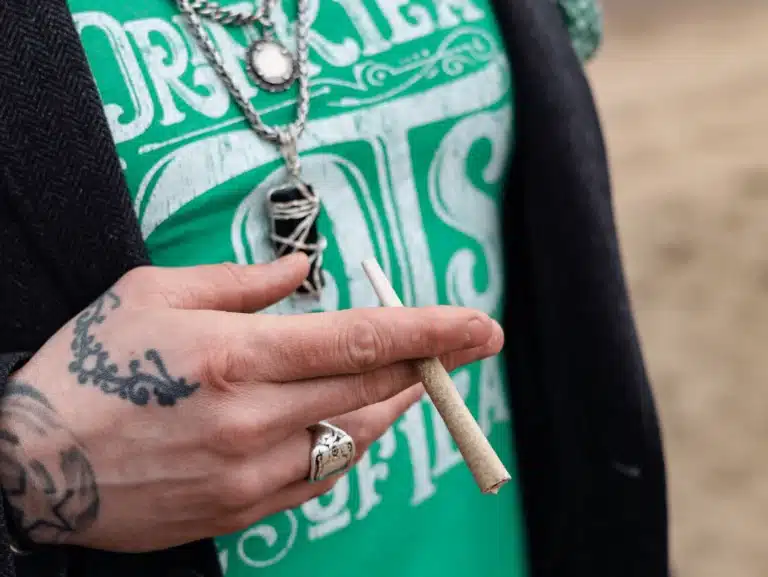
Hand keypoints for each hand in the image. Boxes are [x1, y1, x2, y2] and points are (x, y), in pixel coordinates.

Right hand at [1, 254, 502, 551]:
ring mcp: (253, 473)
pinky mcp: (243, 509)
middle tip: (459, 345)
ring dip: (392, 402)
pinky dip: (347, 442)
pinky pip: (322, 474)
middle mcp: (256, 419)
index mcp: (239, 356)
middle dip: (428, 363)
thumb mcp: (155, 293)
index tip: (480, 325)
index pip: (362, 340)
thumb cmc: (89, 365)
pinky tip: (346, 421)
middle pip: (373, 389)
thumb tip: (304, 273)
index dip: (431, 329)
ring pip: (356, 436)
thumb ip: (241, 282)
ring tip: (407, 376)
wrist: (31, 464)